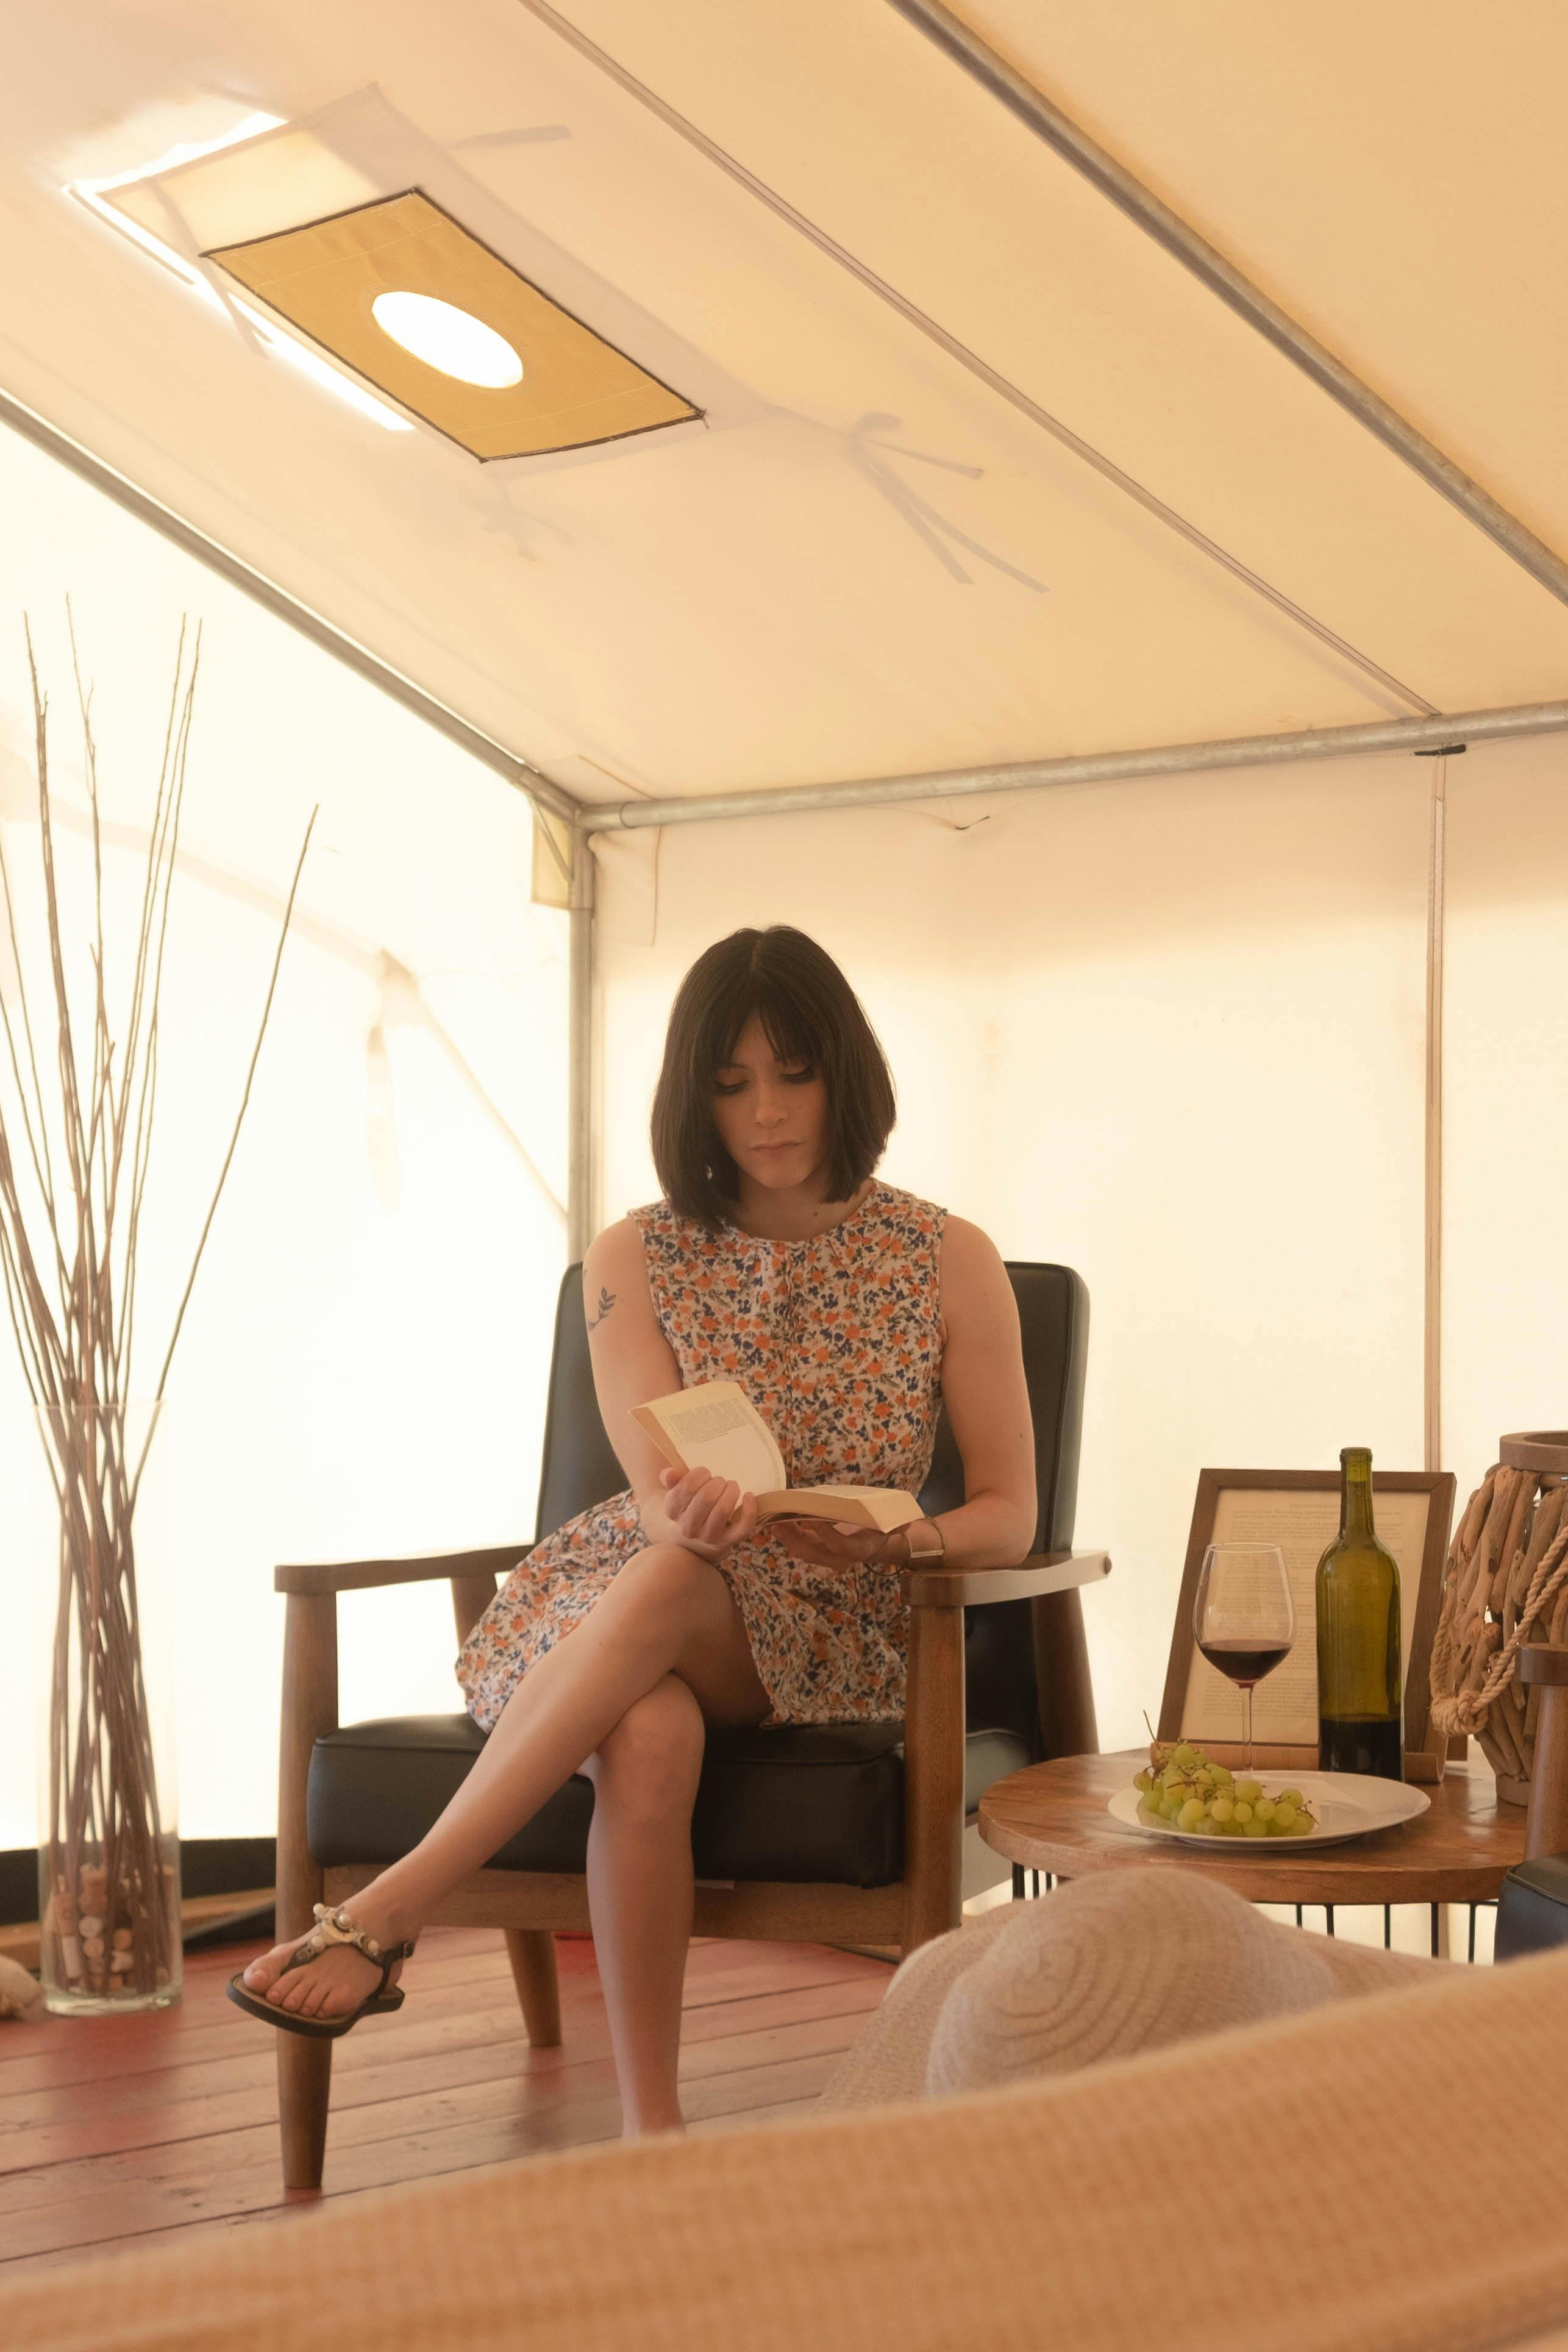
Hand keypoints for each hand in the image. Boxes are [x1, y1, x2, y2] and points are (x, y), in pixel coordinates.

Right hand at [659, 1465, 758, 1559]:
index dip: (699, 1474)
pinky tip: (749, 1495)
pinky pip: (743, 1527)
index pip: (686, 1487)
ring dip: (731, 1491)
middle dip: (717, 1482)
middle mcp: (688, 1527)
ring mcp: (708, 1536)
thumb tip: (670, 1473)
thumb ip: (670, 1479)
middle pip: (705, 1497)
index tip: (705, 1473)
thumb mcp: (675, 1490)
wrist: (697, 1533)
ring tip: (732, 1486)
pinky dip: (750, 1510)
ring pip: (723, 1510)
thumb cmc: (689, 1503)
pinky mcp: (728, 1540)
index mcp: (672, 1511)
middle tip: (720, 1481)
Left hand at [769, 1517, 906, 1571]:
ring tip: (770, 1519)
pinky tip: (776, 1520)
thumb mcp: (891, 1527)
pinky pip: (801, 1545)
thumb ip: (896, 1525)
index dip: (825, 1533)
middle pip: (812, 1552)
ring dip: (786, 1536)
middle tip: (777, 1520)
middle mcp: (840, 1558)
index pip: (839, 1545)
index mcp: (858, 1550)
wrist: (879, 1545)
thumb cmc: (882, 1530)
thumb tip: (905, 1522)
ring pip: (803, 1550)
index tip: (811, 1517)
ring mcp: (827, 1557)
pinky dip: (788, 1534)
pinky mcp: (819, 1551)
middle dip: (792, 1538)